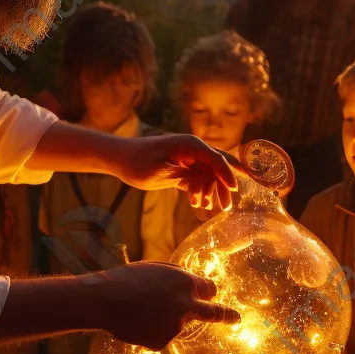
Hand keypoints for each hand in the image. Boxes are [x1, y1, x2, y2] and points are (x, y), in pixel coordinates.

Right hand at [96, 262, 239, 348]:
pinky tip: (139, 322)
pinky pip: (162, 335)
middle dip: (227, 315)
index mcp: (185, 283)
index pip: (209, 289)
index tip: (216, 296)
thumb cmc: (128, 279)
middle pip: (213, 313)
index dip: (209, 292)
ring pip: (179, 323)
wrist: (107, 300)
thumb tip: (190, 283)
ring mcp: (176, 326)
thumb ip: (177, 276)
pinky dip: (154, 330)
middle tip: (236, 318)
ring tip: (143, 310)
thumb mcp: (157, 268)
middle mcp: (186, 305)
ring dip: (169, 319)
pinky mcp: (163, 341)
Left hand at [113, 134, 235, 208]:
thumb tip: (206, 183)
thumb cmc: (138, 162)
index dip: (227, 174)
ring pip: (208, 176)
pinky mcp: (181, 169)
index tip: (234, 190)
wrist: (120, 159)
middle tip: (226, 207)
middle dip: (223, 186)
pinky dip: (199, 191)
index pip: (216, 159)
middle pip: (216, 167)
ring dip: (210, 191)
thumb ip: (186, 176)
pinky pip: (197, 180)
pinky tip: (197, 204)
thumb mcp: (162, 171)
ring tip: (207, 208)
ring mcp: (188, 159)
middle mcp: (192, 150)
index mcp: (190, 145)